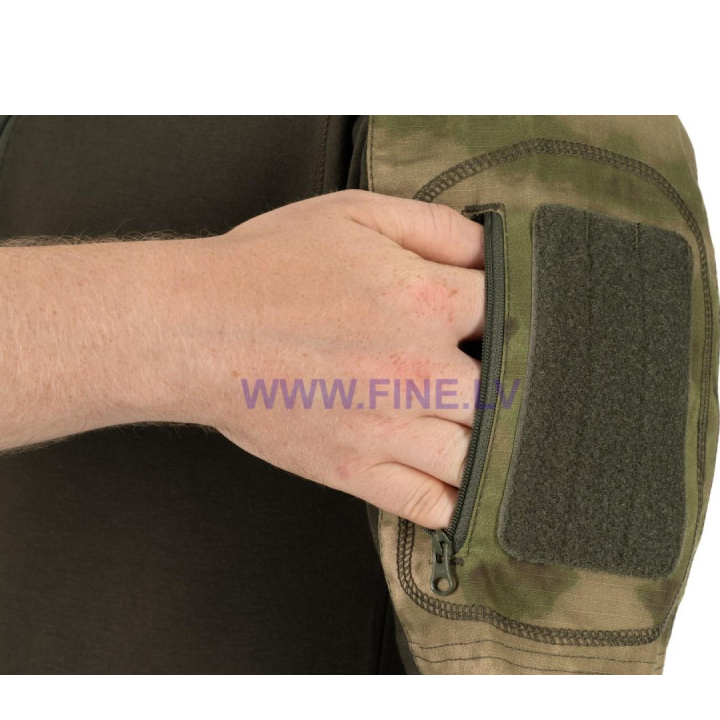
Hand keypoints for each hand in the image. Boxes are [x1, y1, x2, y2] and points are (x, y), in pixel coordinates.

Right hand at [177, 191, 484, 527]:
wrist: (195, 330)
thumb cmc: (268, 268)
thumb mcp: (355, 214)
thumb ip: (435, 227)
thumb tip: (489, 249)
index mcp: (424, 303)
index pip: (514, 315)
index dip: (524, 316)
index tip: (516, 323)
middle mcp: (417, 372)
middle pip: (509, 395)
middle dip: (516, 386)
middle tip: (512, 381)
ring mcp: (387, 429)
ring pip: (478, 458)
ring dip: (496, 449)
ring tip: (495, 435)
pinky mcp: (355, 471)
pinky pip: (428, 504)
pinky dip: (456, 503)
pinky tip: (462, 486)